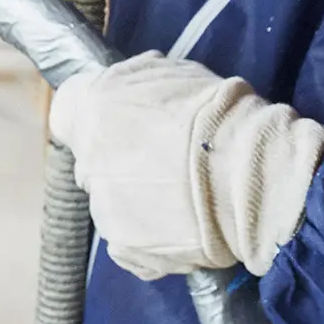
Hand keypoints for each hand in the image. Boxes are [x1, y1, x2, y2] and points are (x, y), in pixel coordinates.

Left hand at [47, 51, 323, 279]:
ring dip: (141, 205)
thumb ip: (139, 83)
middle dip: (123, 166)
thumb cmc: (221, 114)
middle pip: (95, 165)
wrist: (253, 172)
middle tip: (168, 169)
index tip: (123, 131)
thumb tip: (130, 88)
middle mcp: (88, 159)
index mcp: (93, 108)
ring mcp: (103, 208)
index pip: (70, 116)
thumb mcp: (176, 75)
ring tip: (187, 204)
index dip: (98, 124)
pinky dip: (154, 243)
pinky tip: (187, 232)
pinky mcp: (125, 249)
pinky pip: (133, 246)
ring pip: (115, 206)